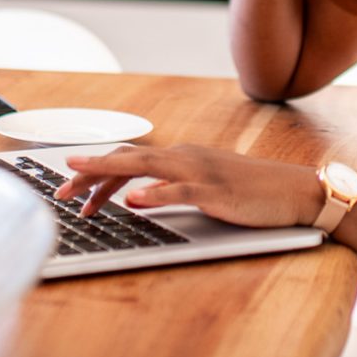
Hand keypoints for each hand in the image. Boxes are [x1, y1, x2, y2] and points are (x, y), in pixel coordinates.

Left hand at [55, 144, 321, 227]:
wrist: (295, 191)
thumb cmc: (251, 193)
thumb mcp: (204, 188)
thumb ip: (171, 189)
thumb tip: (136, 198)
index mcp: (180, 156)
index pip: (129, 159)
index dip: (97, 172)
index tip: (71, 187)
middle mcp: (184, 157)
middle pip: (128, 159)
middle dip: (91, 172)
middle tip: (60, 187)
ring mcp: (200, 172)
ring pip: (145, 167)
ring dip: (109, 174)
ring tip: (80, 183)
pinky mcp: (216, 192)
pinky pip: (180, 190)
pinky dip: (155, 193)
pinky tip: (134, 200)